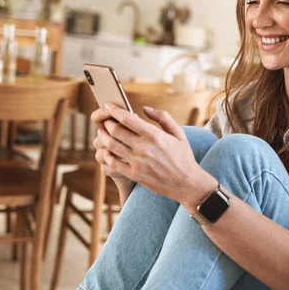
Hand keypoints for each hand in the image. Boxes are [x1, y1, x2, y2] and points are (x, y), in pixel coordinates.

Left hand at [96, 103, 217, 207]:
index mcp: (154, 135)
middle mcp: (144, 148)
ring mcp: (137, 162)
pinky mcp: (134, 174)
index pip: (128, 119)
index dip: (114, 111)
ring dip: (103, 137)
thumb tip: (145, 108)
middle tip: (104, 119)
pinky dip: (106, 154)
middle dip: (107, 123)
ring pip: (111, 146)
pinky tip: (107, 150)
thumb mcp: (178, 133)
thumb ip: (163, 117)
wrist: (186, 183)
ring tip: (102, 133)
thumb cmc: (183, 157)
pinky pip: (113, 163)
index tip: (108, 106)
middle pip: (115, 131)